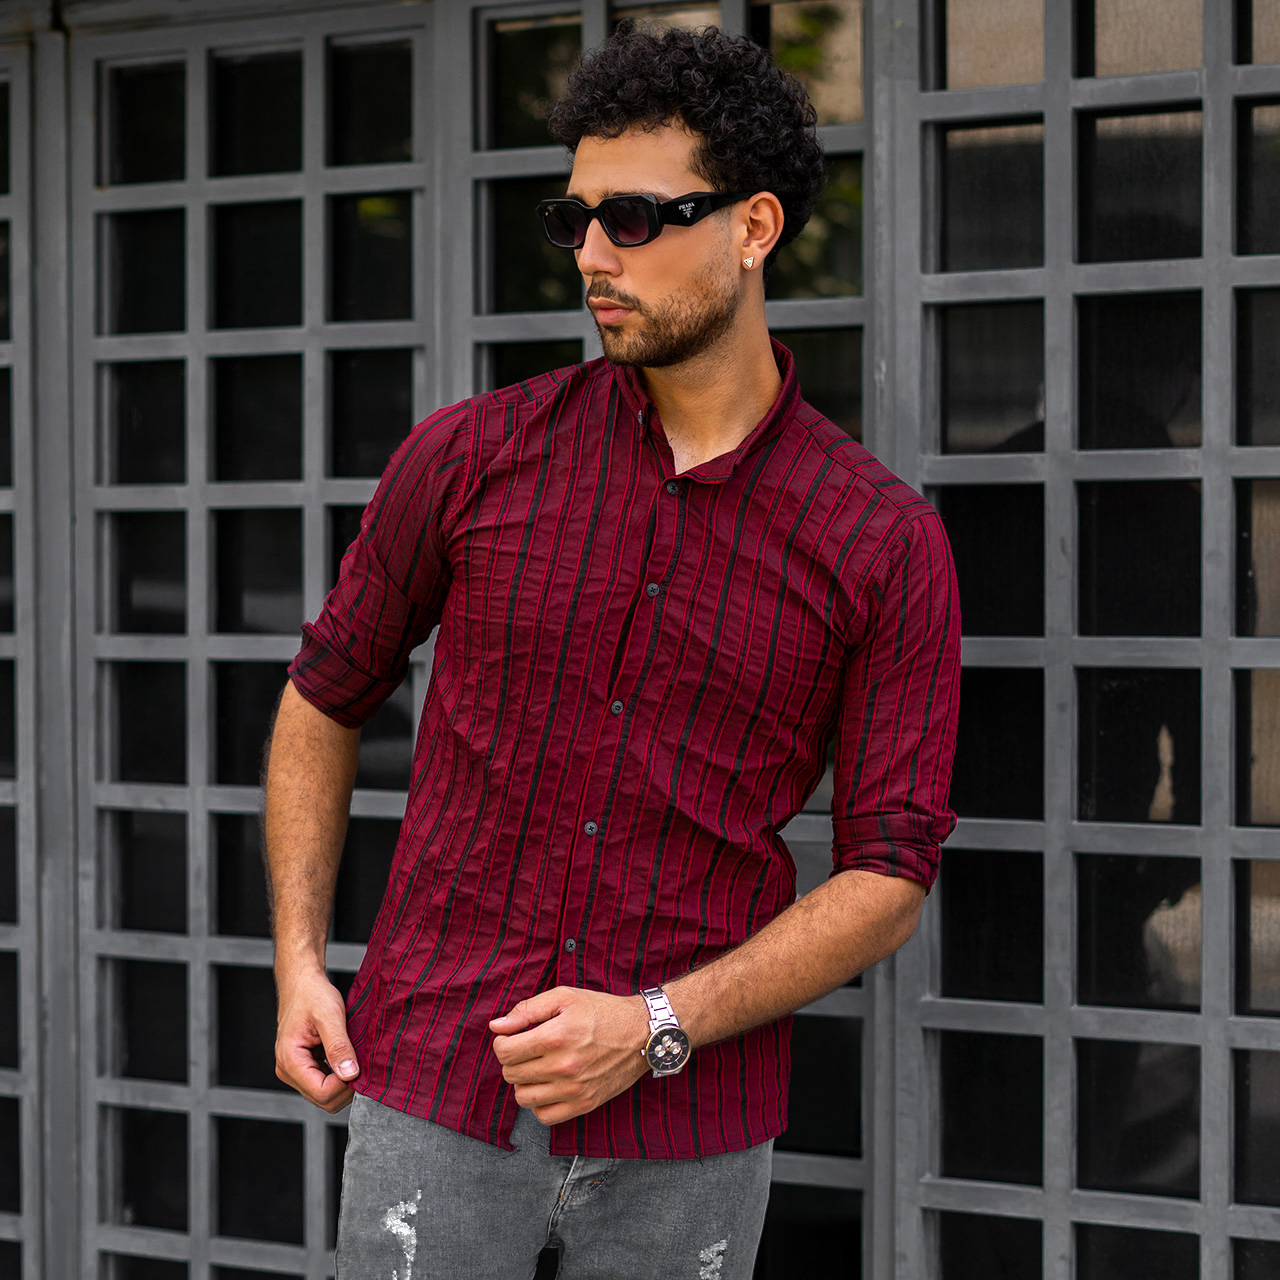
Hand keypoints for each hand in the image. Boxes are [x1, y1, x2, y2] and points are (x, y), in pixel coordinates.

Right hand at [274, 966, 359, 1112]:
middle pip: (323, 1099)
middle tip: (360, 1062)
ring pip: (325, 1094)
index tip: (359, 1065)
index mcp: (290, 1060)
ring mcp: (295, 1070)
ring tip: (353, 1056)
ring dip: (343, 1081)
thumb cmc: (312, 994)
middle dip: (345, 1086)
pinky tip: (346, 1057)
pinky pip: (324, 1083)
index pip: (321, 1093)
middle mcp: (288, 1070)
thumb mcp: (329, 1015)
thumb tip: (350, 1074)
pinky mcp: (304, 1066)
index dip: (344, 1084)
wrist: (302, 982)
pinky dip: (339, 1076)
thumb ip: (339, 1046)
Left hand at [489, 987, 650, 1125]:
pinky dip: (540, 1103)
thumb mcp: (565, 997)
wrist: (641, 1033)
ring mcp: (574, 1089)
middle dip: (513, 1059)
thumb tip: (496, 1026)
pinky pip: (544, 1116)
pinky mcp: (584, 1104)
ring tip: (537, 1066)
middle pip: (511, 1074)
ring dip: (524, 1081)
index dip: (502, 1042)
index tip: (513, 1037)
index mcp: (556, 1036)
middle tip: (528, 1048)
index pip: (505, 1051)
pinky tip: (548, 1085)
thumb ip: (527, 1010)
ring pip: (523, 1097)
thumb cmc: (602, 1011)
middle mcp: (563, 1066)